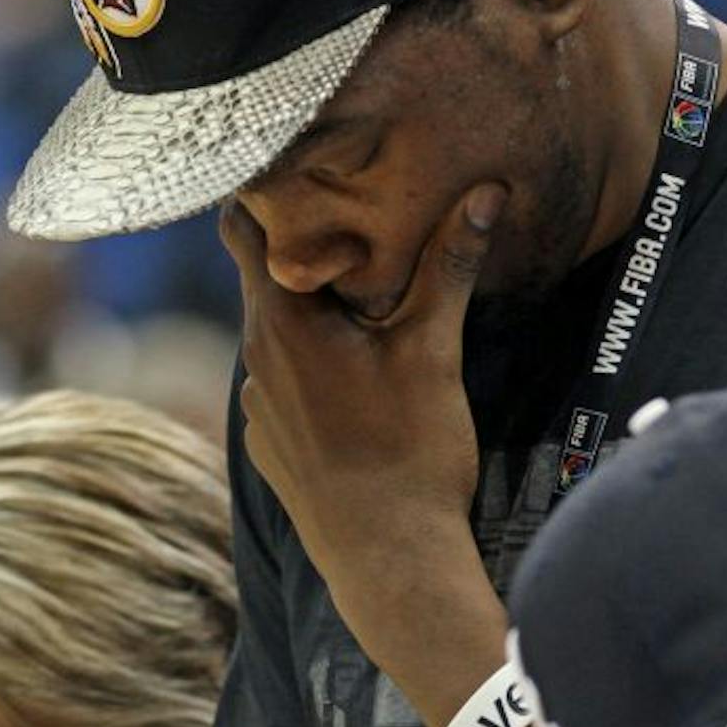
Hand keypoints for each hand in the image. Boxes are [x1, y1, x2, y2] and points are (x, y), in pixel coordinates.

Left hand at [222, 185, 511, 721]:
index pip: (242, 226)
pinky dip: (312, 359)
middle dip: (302, 246)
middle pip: (263, 276)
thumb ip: (449, 266)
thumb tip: (484, 192)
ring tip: (364, 290)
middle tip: (351, 213)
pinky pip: (283, 378)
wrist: (387, 562)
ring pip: (275, 330)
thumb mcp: (434, 350)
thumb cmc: (410, 453)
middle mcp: (255, 358)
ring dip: (310, 307)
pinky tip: (358, 370)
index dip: (266, 189)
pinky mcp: (271, 442)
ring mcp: (259, 405)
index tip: (304, 164)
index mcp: (281, 323)